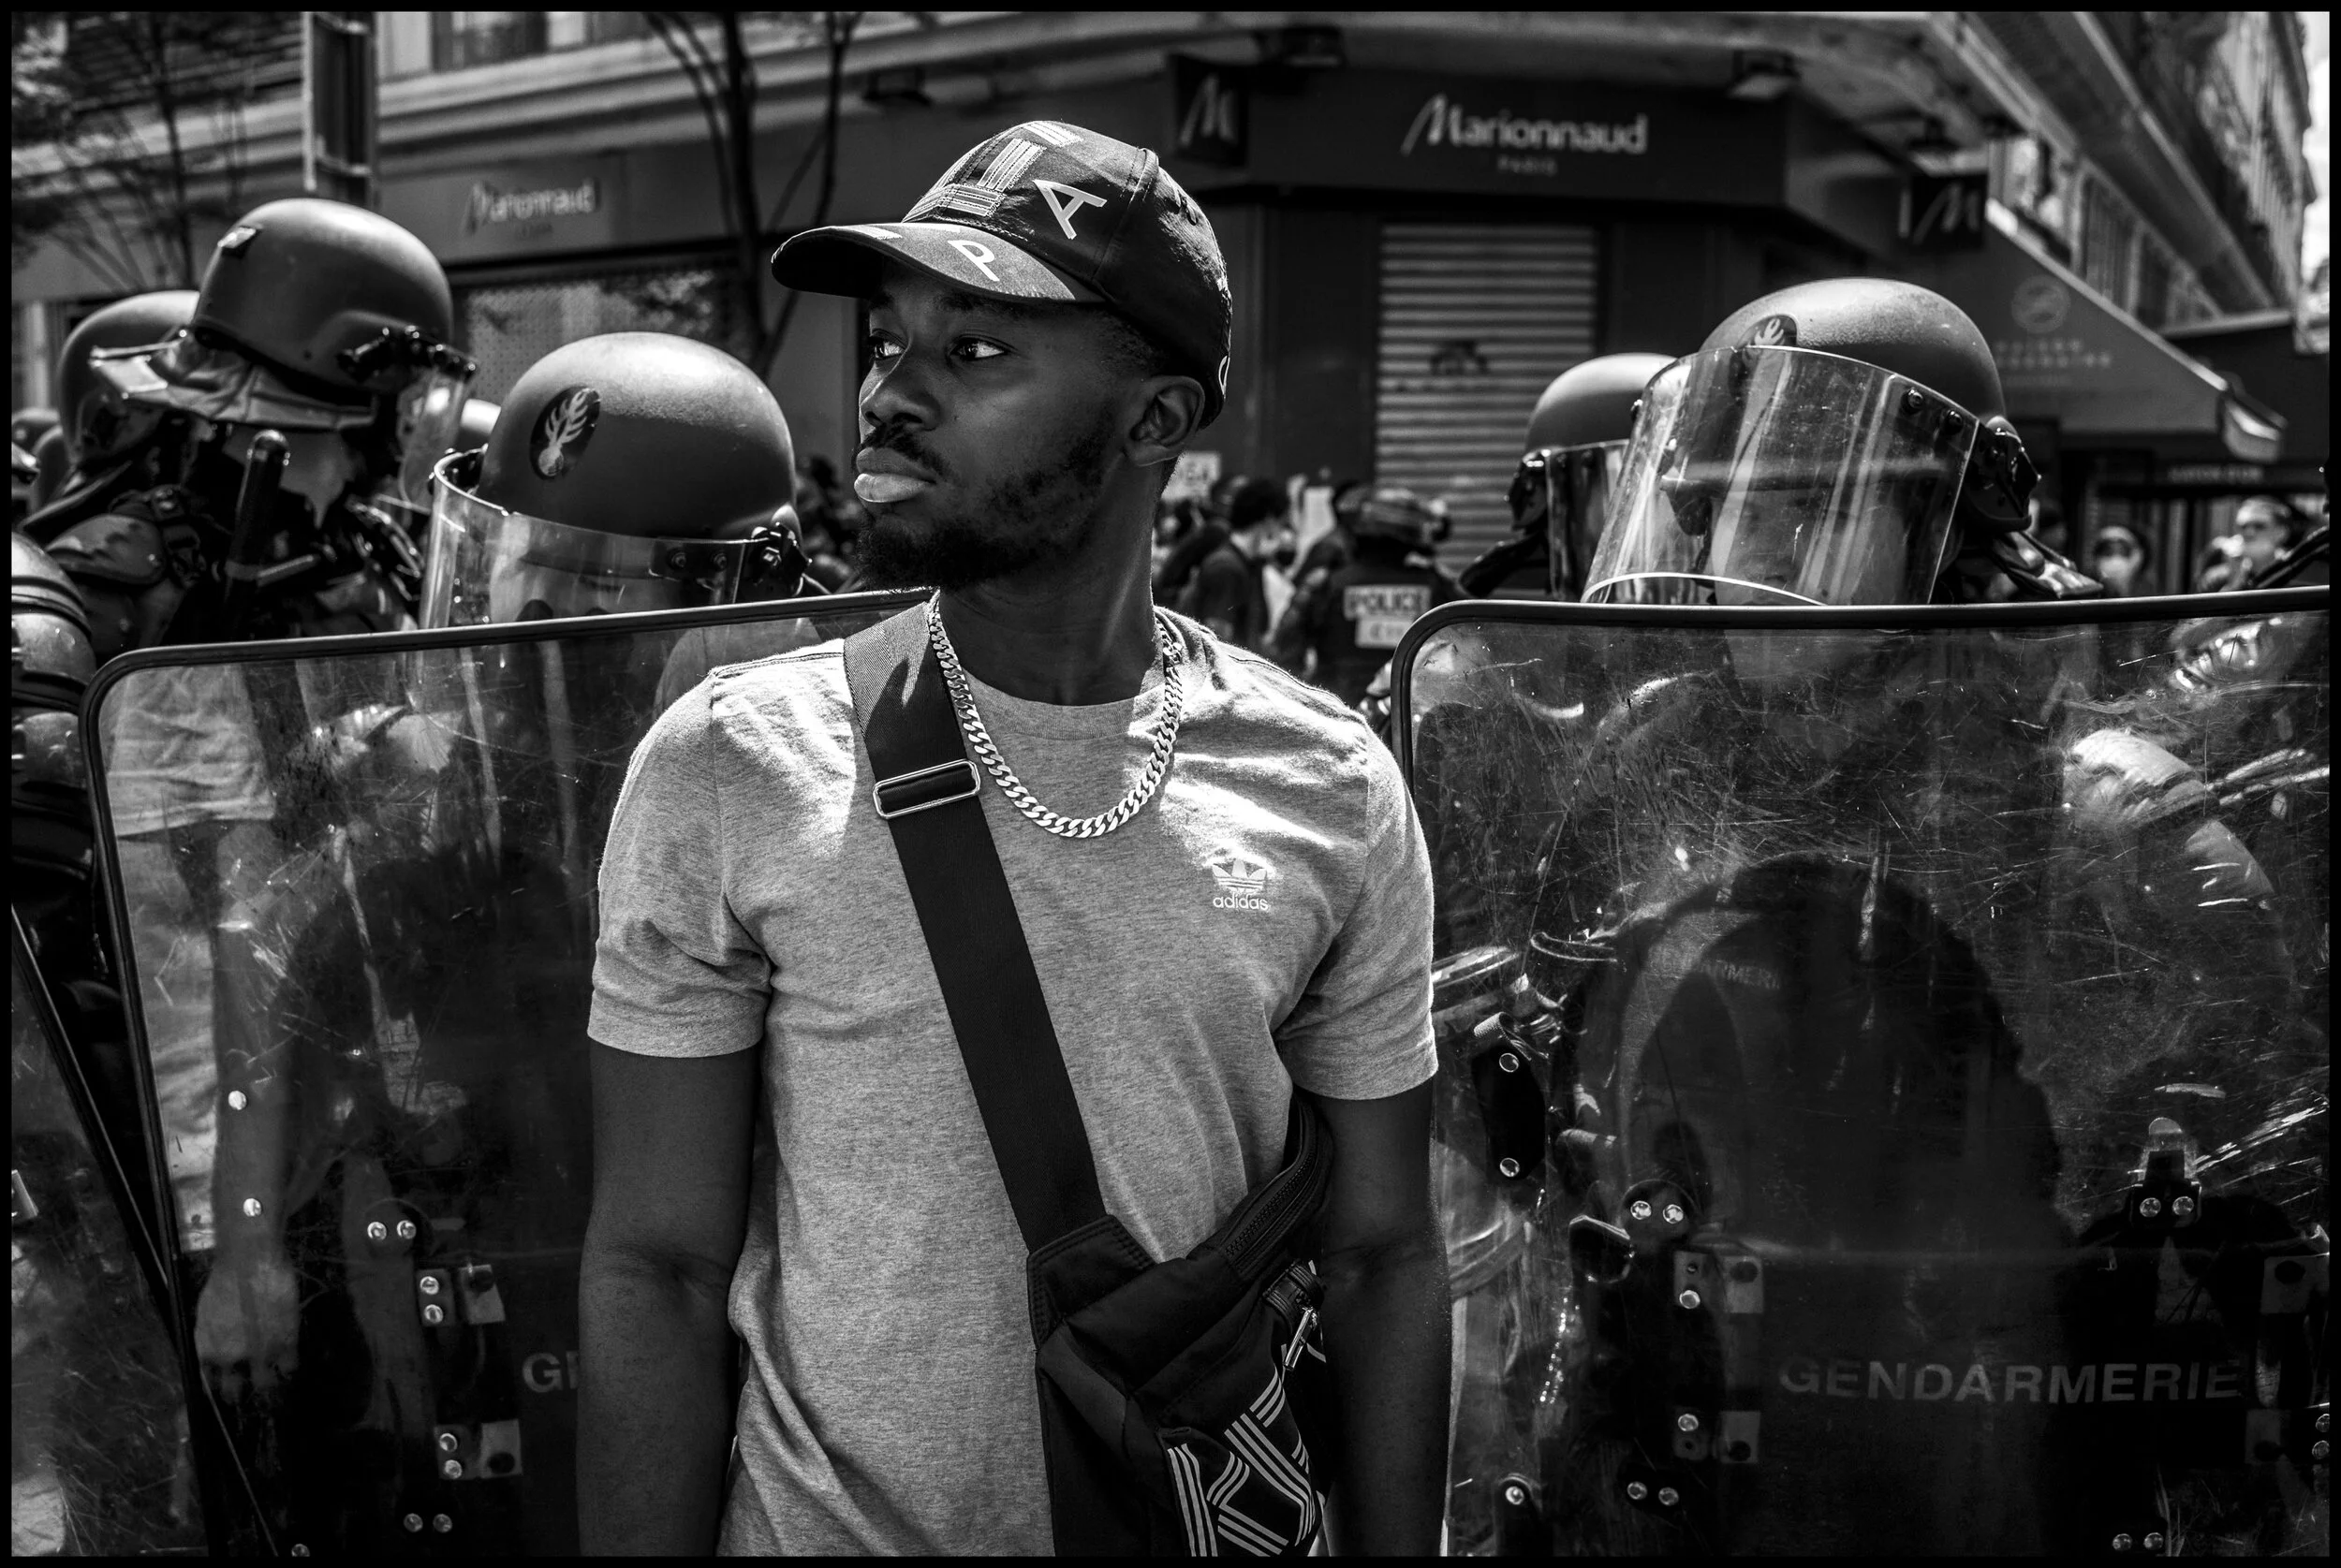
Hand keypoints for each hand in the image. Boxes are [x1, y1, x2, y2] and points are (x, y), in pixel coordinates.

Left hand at [195, 1248, 300, 1400]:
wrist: (249, 1262)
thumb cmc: (223, 1281)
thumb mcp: (207, 1315)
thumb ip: (212, 1340)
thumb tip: (218, 1354)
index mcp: (207, 1352)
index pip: (208, 1386)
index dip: (219, 1387)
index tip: (227, 1386)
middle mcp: (230, 1360)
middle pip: (235, 1394)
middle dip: (241, 1394)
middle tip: (249, 1386)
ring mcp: (260, 1354)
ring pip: (266, 1385)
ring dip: (269, 1382)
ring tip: (274, 1378)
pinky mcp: (286, 1342)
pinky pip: (290, 1367)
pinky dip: (290, 1366)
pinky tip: (289, 1361)